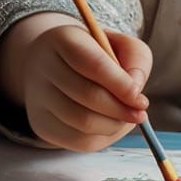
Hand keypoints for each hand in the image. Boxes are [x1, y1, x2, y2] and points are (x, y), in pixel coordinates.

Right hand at [7, 18, 152, 151]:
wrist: (54, 63)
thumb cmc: (96, 52)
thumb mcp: (120, 43)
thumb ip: (136, 59)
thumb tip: (136, 91)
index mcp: (65, 39)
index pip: (94, 65)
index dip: (121, 86)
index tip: (141, 100)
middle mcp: (45, 67)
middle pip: (87, 96)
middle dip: (121, 110)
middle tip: (140, 114)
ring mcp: (38, 98)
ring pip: (82, 123)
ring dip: (114, 126)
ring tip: (127, 119)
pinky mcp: (40, 123)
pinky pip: (75, 141)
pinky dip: (102, 138)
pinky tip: (112, 126)